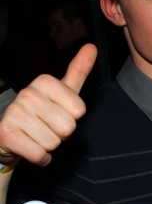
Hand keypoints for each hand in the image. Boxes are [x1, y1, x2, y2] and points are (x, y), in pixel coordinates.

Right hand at [0, 44, 96, 165]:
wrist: (9, 136)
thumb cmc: (42, 113)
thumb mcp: (63, 91)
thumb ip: (78, 71)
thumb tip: (92, 46)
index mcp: (45, 81)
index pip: (79, 110)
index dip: (72, 117)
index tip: (57, 113)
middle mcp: (27, 93)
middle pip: (68, 127)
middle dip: (61, 133)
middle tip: (46, 126)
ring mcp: (14, 113)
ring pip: (54, 142)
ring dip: (49, 145)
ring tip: (36, 135)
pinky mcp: (6, 134)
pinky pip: (40, 155)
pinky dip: (40, 157)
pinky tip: (30, 147)